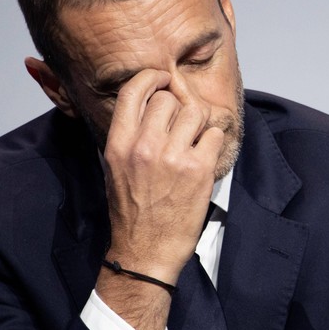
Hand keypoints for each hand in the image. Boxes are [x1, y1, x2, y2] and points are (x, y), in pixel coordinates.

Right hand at [95, 69, 224, 329]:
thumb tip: (150, 103)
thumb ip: (129, 134)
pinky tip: (204, 157)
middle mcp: (144, 146)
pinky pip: (214, 134)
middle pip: (169, 98)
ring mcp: (173, 157)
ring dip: (198, 123)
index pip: (134, 90)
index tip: (163, 80)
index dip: (153, 78)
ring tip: (194, 141)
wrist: (145, 251)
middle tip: (181, 124)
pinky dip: (213, 142)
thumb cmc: (131, 212)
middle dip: (179, 107)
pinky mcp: (198, 170)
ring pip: (195, 112)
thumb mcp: (115, 168)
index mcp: (118, 143)